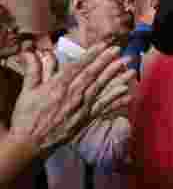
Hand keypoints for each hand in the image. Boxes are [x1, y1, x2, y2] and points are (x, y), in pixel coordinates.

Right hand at [9, 44, 134, 151]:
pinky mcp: (85, 119)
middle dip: (107, 61)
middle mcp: (72, 96)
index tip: (104, 44)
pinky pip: (104, 108)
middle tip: (120, 50)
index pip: (78, 67)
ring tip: (130, 68)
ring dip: (117, 78)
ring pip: (101, 89)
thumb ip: (33, 70)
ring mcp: (81, 108)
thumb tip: (31, 52)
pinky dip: (116, 101)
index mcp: (58, 87)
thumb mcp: (27, 91)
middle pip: (93, 75)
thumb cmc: (26, 116)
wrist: (29, 143)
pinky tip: (128, 94)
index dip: (92, 54)